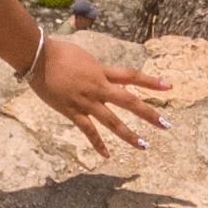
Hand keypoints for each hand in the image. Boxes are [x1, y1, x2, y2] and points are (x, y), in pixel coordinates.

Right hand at [17, 27, 171, 161]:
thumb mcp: (83, 56)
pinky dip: (98, 143)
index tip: (169, 87)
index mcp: (102, 71)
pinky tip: (107, 155)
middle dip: (149, 114)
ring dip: (129, 134)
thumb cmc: (58, 52)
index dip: (151, 81)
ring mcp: (86, 101)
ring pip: (112, 121)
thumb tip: (100, 72)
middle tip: (166, 125)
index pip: (132, 76)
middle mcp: (99, 87)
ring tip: (144, 145)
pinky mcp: (72, 111)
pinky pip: (88, 130)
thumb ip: (95, 67)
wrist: (38, 56)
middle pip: (129, 101)